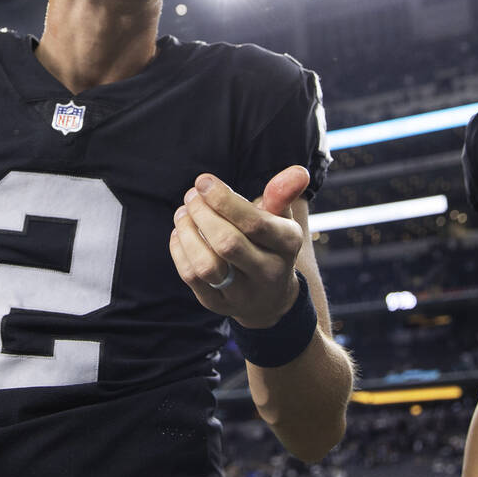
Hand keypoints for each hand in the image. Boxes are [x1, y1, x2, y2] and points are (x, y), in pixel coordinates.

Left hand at [170, 165, 308, 327]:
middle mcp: (268, 273)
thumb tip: (298, 171)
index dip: (224, 200)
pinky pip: (192, 277)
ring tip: (182, 212)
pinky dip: (179, 250)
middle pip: (228, 244)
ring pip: (206, 265)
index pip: (255, 223)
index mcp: (287, 245)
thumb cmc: (271, 245)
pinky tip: (180, 232)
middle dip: (203, 214)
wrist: (270, 298)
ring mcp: (242, 293)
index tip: (203, 181)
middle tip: (191, 196)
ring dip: (187, 233)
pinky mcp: (218, 305)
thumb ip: (284, 193)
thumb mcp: (282, 219)